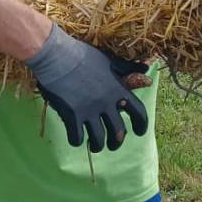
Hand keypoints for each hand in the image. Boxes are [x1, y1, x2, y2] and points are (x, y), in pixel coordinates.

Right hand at [25, 24, 150, 152]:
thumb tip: (146, 69)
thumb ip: (126, 68)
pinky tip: (75, 139)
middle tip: (112, 145)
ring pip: (98, 140)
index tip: (139, 132)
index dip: (141, 125)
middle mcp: (106, 102)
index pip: (139, 112)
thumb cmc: (81, 55)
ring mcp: (89, 110)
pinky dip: (77, 141)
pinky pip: (77, 138)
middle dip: (117, 142)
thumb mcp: (108, 60)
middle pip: (119, 132)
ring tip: (94, 146)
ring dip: (98, 146)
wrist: (55, 55)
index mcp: (117, 89)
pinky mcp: (72, 115)